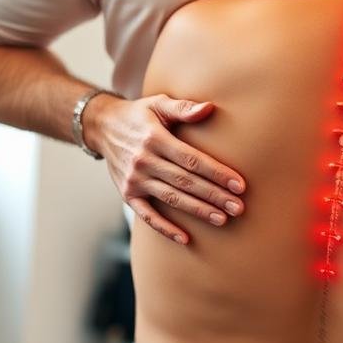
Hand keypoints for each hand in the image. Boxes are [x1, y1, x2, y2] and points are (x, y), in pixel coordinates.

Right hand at [89, 93, 245, 244]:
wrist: (103, 128)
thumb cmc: (139, 115)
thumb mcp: (158, 104)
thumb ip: (183, 108)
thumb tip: (209, 108)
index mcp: (154, 139)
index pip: (192, 159)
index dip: (216, 173)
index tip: (239, 184)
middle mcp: (143, 161)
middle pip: (185, 182)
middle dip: (213, 195)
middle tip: (238, 207)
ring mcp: (134, 180)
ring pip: (171, 199)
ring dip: (197, 210)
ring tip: (222, 219)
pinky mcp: (127, 194)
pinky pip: (147, 215)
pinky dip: (165, 228)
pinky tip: (185, 238)